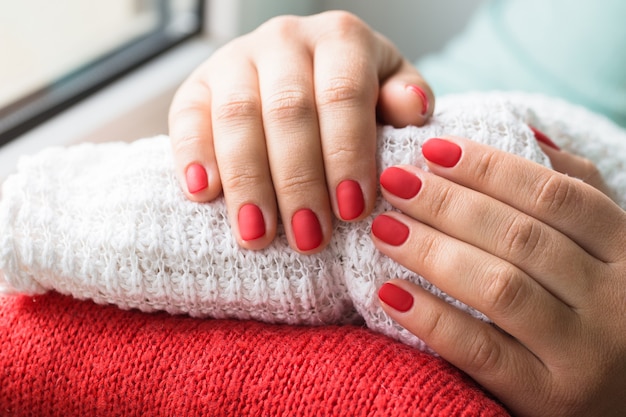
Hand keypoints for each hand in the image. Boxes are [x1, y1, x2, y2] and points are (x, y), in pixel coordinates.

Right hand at [168, 11, 433, 252]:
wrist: (297, 73)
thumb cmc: (351, 93)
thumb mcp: (388, 88)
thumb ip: (404, 98)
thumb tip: (413, 109)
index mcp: (340, 38)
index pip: (344, 94)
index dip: (347, 154)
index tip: (353, 211)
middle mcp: (285, 39)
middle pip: (289, 111)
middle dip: (299, 181)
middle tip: (309, 239)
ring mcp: (235, 59)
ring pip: (238, 117)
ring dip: (248, 182)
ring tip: (257, 237)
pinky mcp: (196, 84)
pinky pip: (187, 117)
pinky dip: (193, 155)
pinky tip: (202, 194)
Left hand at [372, 137, 625, 415]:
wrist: (622, 396)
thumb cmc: (599, 309)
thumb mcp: (605, 251)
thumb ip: (575, 195)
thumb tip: (527, 135)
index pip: (556, 196)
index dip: (491, 168)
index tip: (432, 150)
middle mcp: (616, 301)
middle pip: (520, 237)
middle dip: (447, 203)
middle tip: (394, 183)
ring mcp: (585, 355)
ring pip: (499, 287)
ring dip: (432, 251)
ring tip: (384, 229)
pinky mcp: (549, 399)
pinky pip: (481, 351)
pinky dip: (432, 318)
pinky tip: (390, 293)